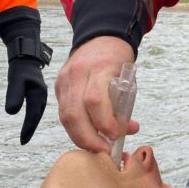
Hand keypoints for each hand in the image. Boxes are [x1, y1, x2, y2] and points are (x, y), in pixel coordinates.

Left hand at [6, 57, 46, 143]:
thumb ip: (14, 95)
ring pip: (39, 113)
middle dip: (31, 129)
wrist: (27, 57)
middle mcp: (43, 96)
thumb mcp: (15, 81)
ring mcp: (43, 95)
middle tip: (24, 141)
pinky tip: (31, 120)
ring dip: (33, 123)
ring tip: (26, 134)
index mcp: (39, 94)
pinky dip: (34, 116)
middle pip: (38, 116)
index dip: (28, 129)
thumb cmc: (20, 69)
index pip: (33, 116)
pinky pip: (39, 109)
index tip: (22, 141)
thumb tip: (11, 112)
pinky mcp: (40, 94)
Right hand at [55, 36, 137, 151]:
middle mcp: (77, 74)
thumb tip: (129, 129)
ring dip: (81, 137)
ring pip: (66, 116)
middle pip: (74, 114)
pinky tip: (88, 135)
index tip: (115, 135)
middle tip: (104, 151)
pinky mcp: (59, 86)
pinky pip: (64, 112)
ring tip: (97, 147)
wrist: (100, 37)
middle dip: (89, 138)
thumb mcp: (127, 77)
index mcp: (99, 67)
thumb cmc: (118, 58)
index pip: (95, 100)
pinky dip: (76, 128)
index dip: (104, 122)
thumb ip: (126, 103)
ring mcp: (65, 80)